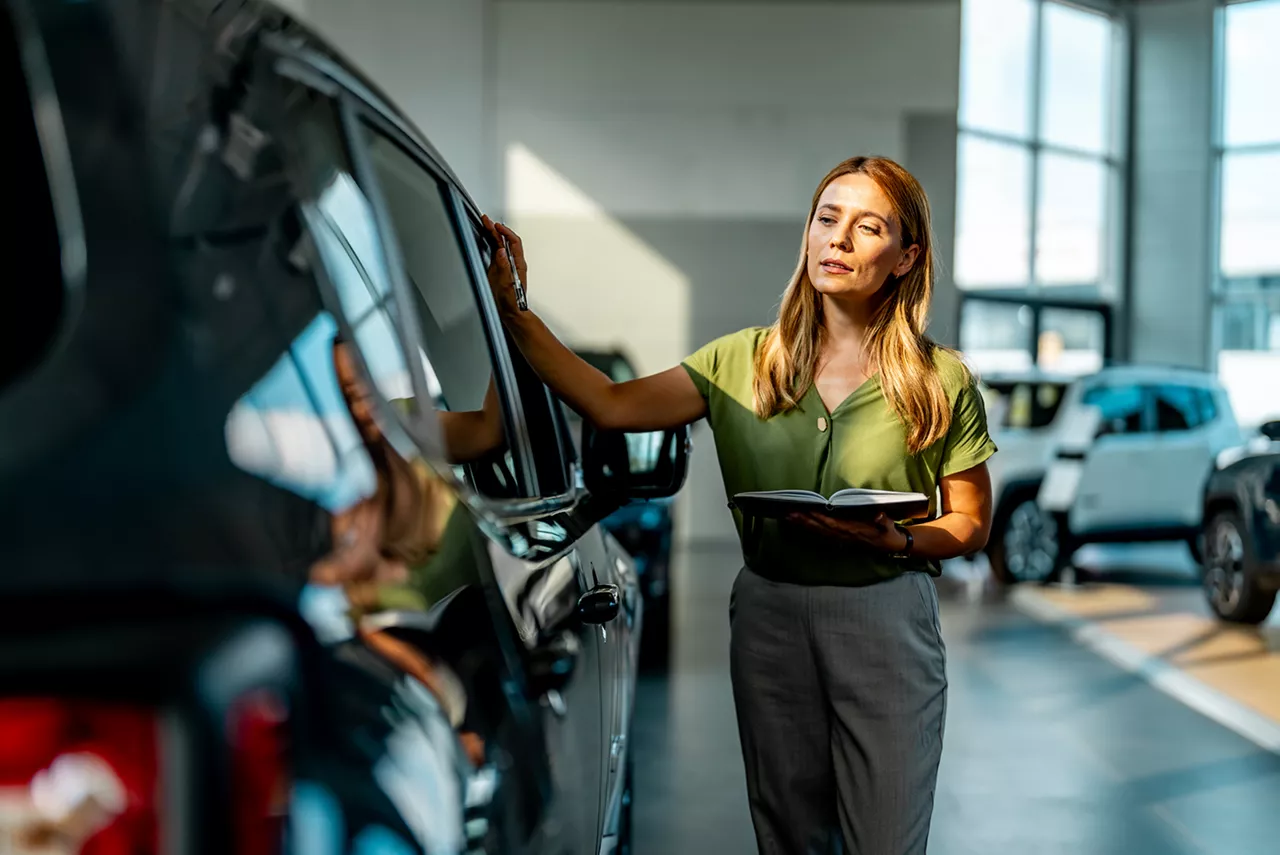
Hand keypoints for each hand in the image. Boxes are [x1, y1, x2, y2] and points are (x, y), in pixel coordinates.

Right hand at [481, 215, 527, 319]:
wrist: (511, 313)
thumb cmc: (512, 302)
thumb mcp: (507, 285)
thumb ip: (504, 268)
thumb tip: (501, 252)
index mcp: (518, 265)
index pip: (513, 242)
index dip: (505, 232)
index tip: (496, 225)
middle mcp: (513, 263)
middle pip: (506, 241)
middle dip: (497, 229)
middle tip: (487, 221)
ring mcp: (506, 266)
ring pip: (501, 246)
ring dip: (494, 235)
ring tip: (486, 225)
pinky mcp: (499, 270)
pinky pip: (496, 253)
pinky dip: (491, 244)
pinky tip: (486, 240)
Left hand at [785, 510, 907, 552]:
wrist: (890, 545)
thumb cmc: (888, 532)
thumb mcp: (889, 526)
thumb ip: (884, 521)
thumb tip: (879, 515)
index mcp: (853, 531)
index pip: (832, 524)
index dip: (819, 518)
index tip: (806, 511)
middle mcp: (843, 536)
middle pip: (820, 528)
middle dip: (804, 521)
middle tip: (787, 513)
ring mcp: (840, 539)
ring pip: (817, 531)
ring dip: (802, 525)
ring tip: (787, 517)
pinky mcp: (839, 539)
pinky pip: (820, 534)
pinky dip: (809, 529)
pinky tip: (798, 524)